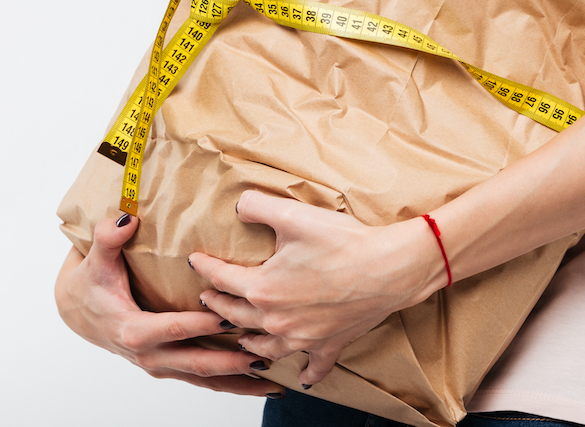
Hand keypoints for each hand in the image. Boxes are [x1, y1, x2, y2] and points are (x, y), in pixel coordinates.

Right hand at [55, 212, 283, 396]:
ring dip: (238, 382)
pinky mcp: (170, 367)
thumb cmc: (91, 284)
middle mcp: (149, 356)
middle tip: (265, 353)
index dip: (201, 326)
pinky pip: (204, 380)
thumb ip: (107, 239)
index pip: (174, 328)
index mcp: (133, 330)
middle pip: (196, 363)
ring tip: (273, 384)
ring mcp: (161, 365)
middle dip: (232, 362)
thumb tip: (123, 221)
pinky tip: (260, 384)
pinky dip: (231, 384)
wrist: (78, 312)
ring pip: (204, 380)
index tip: (232, 319)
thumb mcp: (95, 261)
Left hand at [189, 191, 445, 386]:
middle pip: (235, 314)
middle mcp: (276, 320)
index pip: (221, 278)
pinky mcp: (328, 344)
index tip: (195, 260)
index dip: (205, 266)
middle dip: (217, 304)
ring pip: (263, 346)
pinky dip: (305, 373)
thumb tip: (238, 207)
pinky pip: (313, 367)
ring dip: (247, 341)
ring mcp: (302, 337)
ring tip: (240, 335)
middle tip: (208, 297)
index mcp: (262, 288)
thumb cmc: (345, 243)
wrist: (390, 268)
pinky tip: (301, 378)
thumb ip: (258, 206)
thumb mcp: (294, 215)